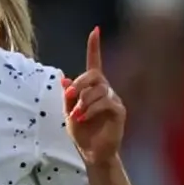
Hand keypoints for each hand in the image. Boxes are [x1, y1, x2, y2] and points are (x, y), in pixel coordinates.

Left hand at [64, 28, 125, 166]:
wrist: (92, 153)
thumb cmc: (82, 134)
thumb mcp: (68, 113)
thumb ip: (68, 97)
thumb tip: (65, 79)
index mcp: (93, 88)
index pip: (95, 63)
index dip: (94, 47)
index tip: (95, 31)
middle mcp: (105, 90)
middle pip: (95, 75)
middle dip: (80, 84)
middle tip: (70, 96)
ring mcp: (113, 100)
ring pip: (99, 89)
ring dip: (83, 101)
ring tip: (77, 115)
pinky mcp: (119, 111)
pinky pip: (105, 102)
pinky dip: (91, 109)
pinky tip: (84, 118)